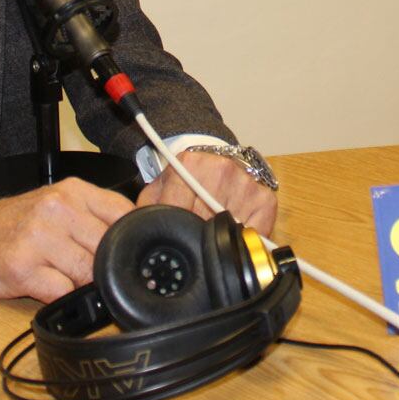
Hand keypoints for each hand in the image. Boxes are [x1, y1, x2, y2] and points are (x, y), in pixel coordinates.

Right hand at [0, 177, 132, 300]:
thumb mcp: (57, 205)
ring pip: (89, 272)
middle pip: (109, 248)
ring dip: (82, 284)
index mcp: (73, 190)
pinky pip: (62, 292)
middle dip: (105, 267)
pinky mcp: (22, 268)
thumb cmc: (14, 225)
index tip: (127, 255)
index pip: (124, 214)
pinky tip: (47, 287)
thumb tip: (135, 242)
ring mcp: (39, 238)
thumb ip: (93, 216)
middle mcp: (57, 209)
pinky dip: (61, 297)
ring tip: (64, 277)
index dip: (130, 241)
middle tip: (90, 272)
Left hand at [138, 151, 278, 236]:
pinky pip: (254, 232)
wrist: (212, 159)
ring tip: (209, 229)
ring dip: (219, 238)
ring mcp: (246, 184)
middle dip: (195, 237)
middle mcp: (221, 170)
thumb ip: (143, 212)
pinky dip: (241, 239)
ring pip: (229, 232)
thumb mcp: (156, 191)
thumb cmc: (182, 180)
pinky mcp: (265, 199)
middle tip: (190, 238)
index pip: (178, 211)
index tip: (171, 241)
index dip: (173, 230)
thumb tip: (133, 239)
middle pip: (205, 225)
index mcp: (190, 165)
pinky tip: (229, 232)